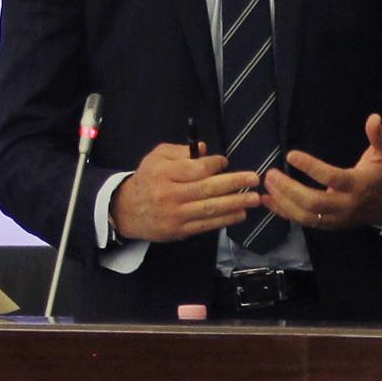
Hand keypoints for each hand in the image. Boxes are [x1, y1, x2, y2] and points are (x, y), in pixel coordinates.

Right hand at [110, 143, 262, 242]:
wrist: (126, 210)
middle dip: (234, 183)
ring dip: (235, 203)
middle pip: (207, 189)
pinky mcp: (179, 230)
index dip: (214, 165)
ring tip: (255, 199)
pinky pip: (206, 225)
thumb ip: (181, 151)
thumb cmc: (147, 179)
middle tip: (254, 179)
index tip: (225, 162)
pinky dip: (225, 219)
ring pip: (210, 209)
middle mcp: (170, 195)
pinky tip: (240, 213)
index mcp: (164, 173)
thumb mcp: (157, 157)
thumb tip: (205, 149)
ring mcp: (175, 215)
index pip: (195, 169)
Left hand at [263, 114, 381, 231]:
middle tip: (271, 175)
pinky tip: (268, 200)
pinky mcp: (329, 225)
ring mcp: (337, 218)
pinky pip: (304, 222)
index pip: (333, 178)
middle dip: (289, 190)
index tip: (291, 155)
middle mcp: (347, 205)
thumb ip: (380, 136)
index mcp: (359, 185)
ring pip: (306, 217)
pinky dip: (284, 212)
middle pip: (314, 203)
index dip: (311, 168)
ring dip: (283, 202)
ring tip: (267, 185)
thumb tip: (373, 118)